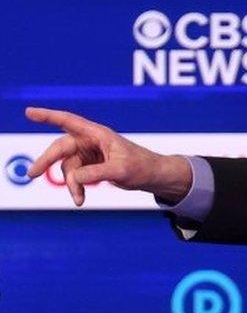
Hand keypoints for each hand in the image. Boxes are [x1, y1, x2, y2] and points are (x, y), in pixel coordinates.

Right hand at [24, 107, 191, 206]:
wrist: (152, 175)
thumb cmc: (141, 167)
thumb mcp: (120, 171)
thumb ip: (96, 173)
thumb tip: (75, 178)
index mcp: (98, 134)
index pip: (69, 122)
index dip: (48, 116)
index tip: (29, 112)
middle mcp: (91, 141)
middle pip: (61, 147)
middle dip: (47, 161)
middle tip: (32, 174)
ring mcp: (89, 152)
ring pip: (68, 166)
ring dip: (71, 184)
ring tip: (79, 200)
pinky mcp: (89, 164)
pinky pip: (74, 175)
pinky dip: (76, 187)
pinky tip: (80, 199)